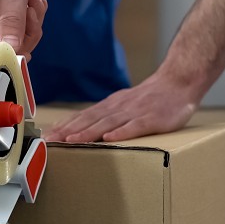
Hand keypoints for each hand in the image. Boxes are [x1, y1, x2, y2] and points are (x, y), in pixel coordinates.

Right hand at [0, 0, 45, 57]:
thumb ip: (12, 19)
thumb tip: (10, 49)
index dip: (20, 48)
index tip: (29, 22)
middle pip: (13, 47)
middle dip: (31, 28)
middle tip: (33, 3)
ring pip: (20, 34)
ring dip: (33, 16)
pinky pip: (20, 22)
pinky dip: (30, 10)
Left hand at [44, 68, 202, 141]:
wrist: (178, 82)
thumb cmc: (150, 98)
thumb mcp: (125, 104)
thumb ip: (107, 116)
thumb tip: (85, 129)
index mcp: (110, 106)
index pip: (82, 116)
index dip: (64, 126)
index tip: (47, 137)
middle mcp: (118, 107)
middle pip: (89, 120)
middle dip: (68, 131)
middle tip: (50, 142)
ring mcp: (135, 112)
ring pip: (107, 123)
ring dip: (88, 132)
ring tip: (71, 141)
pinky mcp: (152, 118)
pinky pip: (135, 126)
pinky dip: (121, 132)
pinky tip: (109, 139)